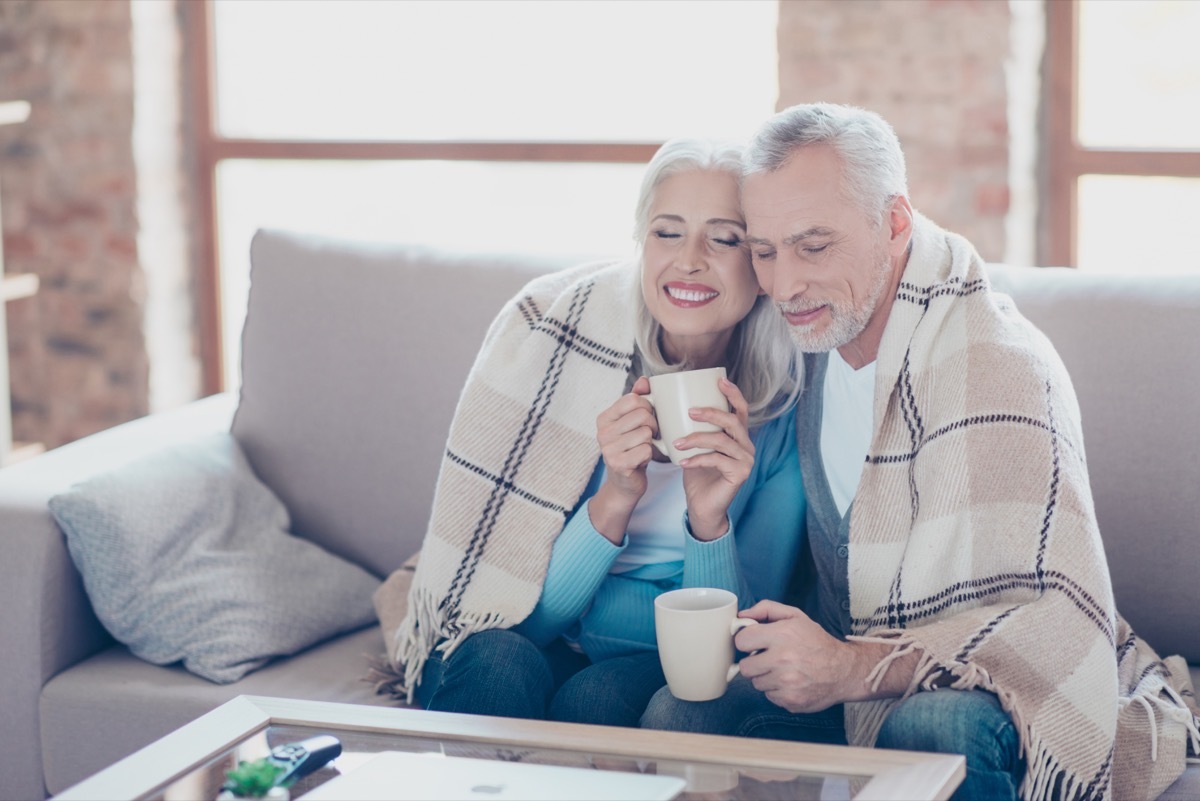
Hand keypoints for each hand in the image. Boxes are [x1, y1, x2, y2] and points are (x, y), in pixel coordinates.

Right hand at [588, 376, 657, 542]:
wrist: (625, 483)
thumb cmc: (631, 449)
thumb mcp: (632, 423)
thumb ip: (638, 400)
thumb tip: (645, 379)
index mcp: (604, 418)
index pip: (633, 399)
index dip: (648, 407)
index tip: (648, 418)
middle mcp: (602, 432)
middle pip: (642, 415)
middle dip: (653, 424)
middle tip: (651, 435)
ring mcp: (608, 449)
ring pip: (646, 433)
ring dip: (652, 441)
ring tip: (645, 447)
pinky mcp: (618, 464)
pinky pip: (646, 450)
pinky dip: (650, 455)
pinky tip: (643, 459)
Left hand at [676, 377, 754, 540]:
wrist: (702, 506)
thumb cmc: (697, 474)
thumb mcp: (694, 447)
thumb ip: (691, 428)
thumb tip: (669, 406)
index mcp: (737, 435)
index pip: (741, 409)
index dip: (733, 393)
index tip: (719, 380)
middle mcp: (746, 445)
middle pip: (732, 421)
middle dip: (711, 413)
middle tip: (690, 411)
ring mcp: (746, 460)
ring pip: (722, 441)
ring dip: (697, 439)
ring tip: (677, 442)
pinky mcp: (741, 474)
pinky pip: (717, 460)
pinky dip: (697, 459)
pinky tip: (682, 462)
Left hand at [733, 601, 859, 712]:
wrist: (844, 670)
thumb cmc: (817, 642)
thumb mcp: (795, 616)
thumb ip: (766, 609)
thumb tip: (741, 615)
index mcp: (782, 634)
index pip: (742, 641)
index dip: (747, 641)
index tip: (755, 642)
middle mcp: (783, 659)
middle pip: (745, 667)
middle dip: (754, 662)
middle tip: (768, 658)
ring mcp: (787, 683)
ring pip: (756, 683)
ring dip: (766, 677)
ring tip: (783, 670)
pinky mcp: (790, 701)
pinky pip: (769, 696)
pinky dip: (777, 690)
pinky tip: (790, 682)